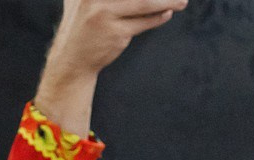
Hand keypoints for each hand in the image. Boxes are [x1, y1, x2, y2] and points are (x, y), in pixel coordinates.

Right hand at [35, 0, 185, 134]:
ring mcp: (105, 14)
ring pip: (144, 3)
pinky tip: (168, 12)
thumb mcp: (79, 0)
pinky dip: (158, 17)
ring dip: (167, 1)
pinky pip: (144, 22)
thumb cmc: (82, 26)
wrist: (72, 60)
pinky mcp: (116, 33)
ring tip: (182, 1)